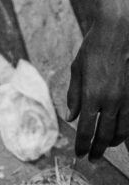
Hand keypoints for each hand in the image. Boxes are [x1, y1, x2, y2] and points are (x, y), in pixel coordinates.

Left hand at [67, 8, 128, 159]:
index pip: (85, 129)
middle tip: (91, 158)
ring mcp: (124, 99)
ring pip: (120, 132)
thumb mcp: (76, 69)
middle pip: (104, 135)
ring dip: (111, 143)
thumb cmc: (92, 49)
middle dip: (97, 150)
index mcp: (91, 94)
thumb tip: (71, 117)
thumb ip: (73, 95)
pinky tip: (118, 135)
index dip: (82, 144)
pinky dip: (124, 133)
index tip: (78, 154)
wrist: (115, 35)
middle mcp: (109, 100)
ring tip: (103, 148)